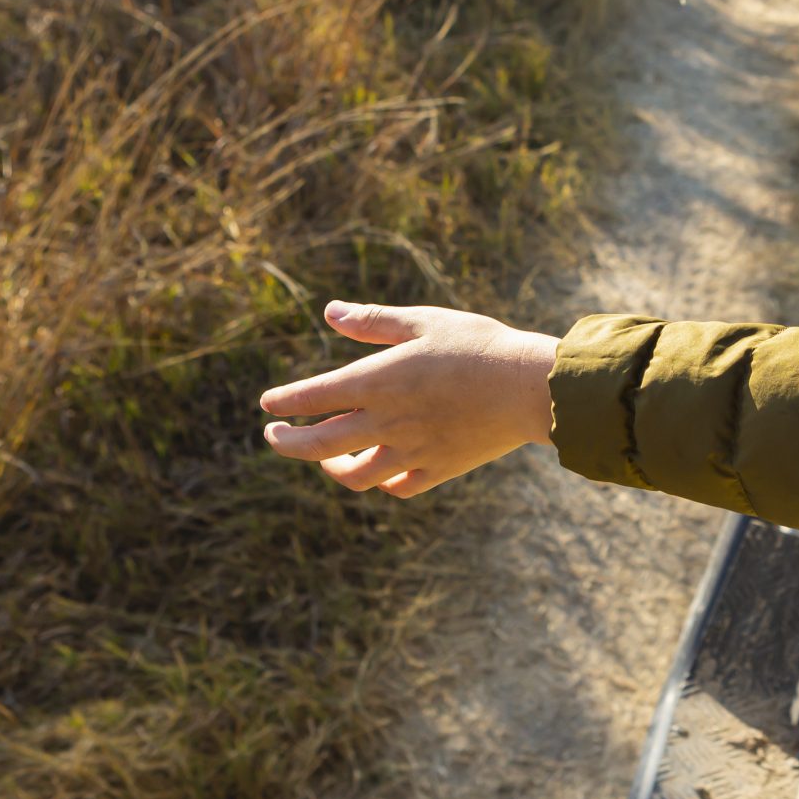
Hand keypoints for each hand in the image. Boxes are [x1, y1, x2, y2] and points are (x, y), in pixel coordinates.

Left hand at [260, 302, 560, 498]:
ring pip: (354, 475)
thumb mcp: (424, 322)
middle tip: (273, 436)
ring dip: (330, 468)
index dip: (283, 403)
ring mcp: (412, 450)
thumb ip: (373, 322)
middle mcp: (387, 421)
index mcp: (378, 381)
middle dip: (288, 443)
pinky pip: (398, 486)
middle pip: (318, 445)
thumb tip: (329, 313)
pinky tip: (378, 471)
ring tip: (324, 459)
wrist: (530, 387)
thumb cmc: (479, 345)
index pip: (311, 397)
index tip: (269, 405)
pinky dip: (381, 482)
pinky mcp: (439, 468)